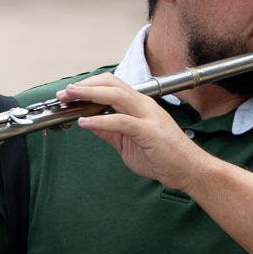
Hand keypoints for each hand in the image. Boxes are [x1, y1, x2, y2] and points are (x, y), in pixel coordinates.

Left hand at [62, 74, 209, 190]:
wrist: (188, 170)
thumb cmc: (163, 156)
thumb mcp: (127, 142)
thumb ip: (109, 131)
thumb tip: (88, 122)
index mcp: (139, 105)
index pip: (111, 85)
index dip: (88, 86)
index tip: (69, 94)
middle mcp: (143, 105)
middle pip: (111, 83)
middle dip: (84, 86)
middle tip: (64, 94)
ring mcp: (147, 116)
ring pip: (115, 95)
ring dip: (89, 95)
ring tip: (70, 99)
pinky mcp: (149, 131)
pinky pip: (121, 121)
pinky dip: (101, 120)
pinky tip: (85, 122)